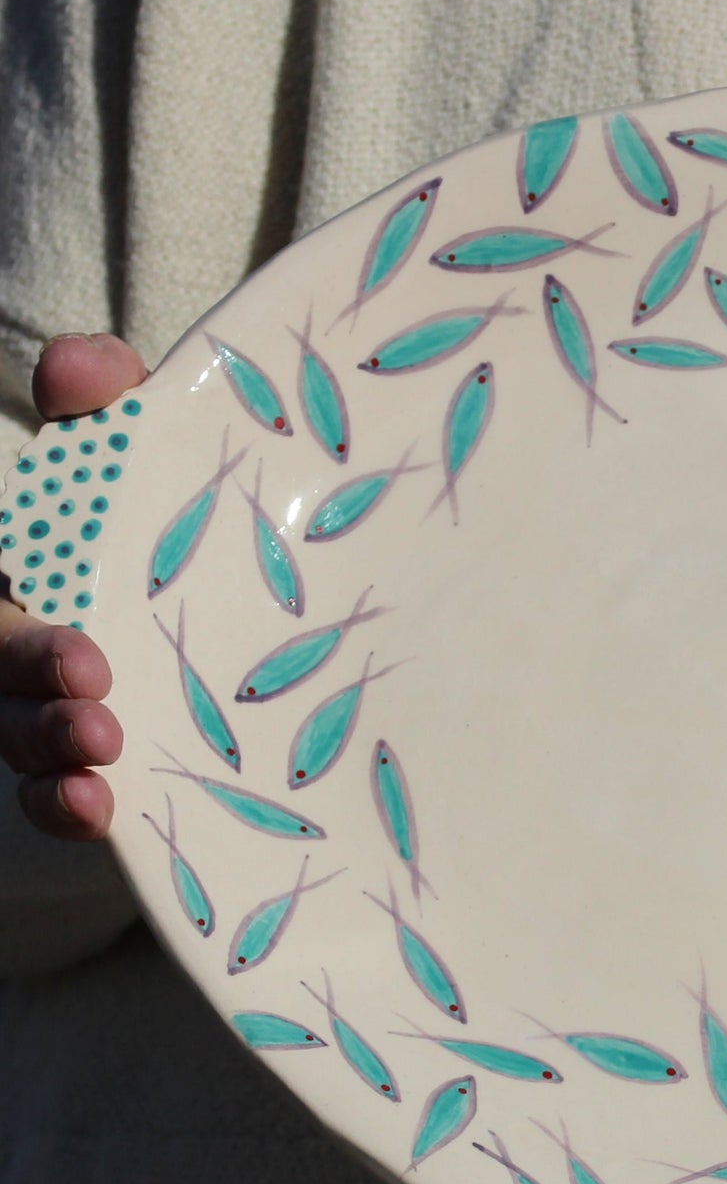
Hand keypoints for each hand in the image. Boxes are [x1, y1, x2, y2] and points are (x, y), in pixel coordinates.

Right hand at [0, 333, 149, 839]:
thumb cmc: (169, 487)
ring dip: (50, 770)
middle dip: (36, 710)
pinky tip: (102, 816)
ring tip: (99, 783)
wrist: (245, 537)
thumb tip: (80, 367)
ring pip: (19, 746)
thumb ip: (108, 397)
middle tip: (102, 722)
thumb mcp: (140, 436)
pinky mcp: (102, 751)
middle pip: (2, 683)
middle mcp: (20, 641)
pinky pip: (59, 792)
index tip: (91, 662)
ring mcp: (51, 701)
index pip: (7, 596)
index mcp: (24, 566)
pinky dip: (66, 806)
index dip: (28, 647)